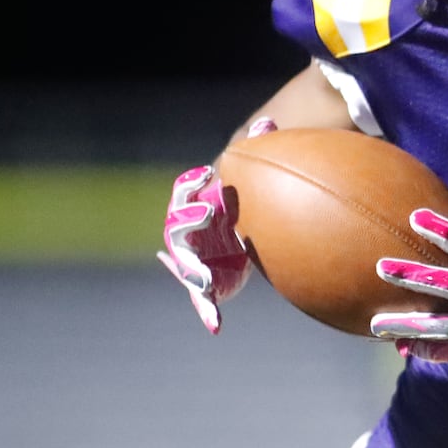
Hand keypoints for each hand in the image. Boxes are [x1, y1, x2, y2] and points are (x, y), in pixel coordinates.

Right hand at [155, 117, 273, 332]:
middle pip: (178, 227)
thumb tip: (268, 122)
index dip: (191, 184)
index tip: (205, 175)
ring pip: (187, 266)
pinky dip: (207, 311)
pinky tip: (216, 325)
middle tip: (209, 214)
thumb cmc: (242, 201)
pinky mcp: (205, 282)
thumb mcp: (251, 177)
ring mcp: (193, 259)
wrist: (238, 233)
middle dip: (189, 220)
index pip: (184, 192)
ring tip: (203, 279)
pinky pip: (202, 299)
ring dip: (192, 271)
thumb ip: (258, 150)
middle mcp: (188, 232)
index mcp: (195, 204)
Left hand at [370, 197, 447, 361]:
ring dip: (407, 324)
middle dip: (412, 276)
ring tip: (377, 324)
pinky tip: (401, 345)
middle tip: (382, 267)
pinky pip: (445, 350)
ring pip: (438, 325)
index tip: (415, 217)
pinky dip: (422, 348)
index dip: (441, 231)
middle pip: (444, 285)